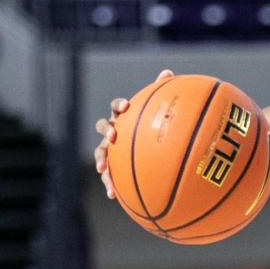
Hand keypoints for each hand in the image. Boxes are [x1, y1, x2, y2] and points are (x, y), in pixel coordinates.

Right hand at [94, 69, 172, 199]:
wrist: (152, 155)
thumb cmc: (155, 131)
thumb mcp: (160, 115)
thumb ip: (162, 95)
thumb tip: (168, 72)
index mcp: (125, 118)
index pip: (118, 107)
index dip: (119, 106)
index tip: (127, 107)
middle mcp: (115, 132)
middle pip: (103, 127)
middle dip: (106, 131)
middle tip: (114, 137)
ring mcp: (112, 151)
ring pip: (101, 153)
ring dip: (101, 159)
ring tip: (104, 170)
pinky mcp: (114, 169)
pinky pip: (109, 177)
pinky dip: (109, 185)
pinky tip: (112, 196)